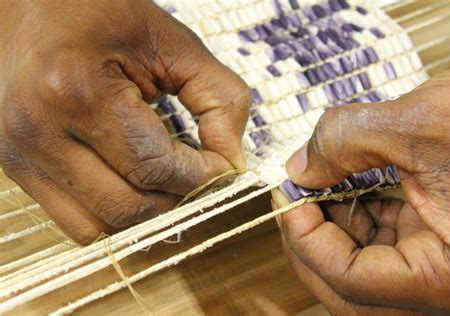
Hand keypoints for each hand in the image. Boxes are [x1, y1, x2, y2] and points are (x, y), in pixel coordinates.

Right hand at [0, 0, 249, 243]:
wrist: (24, 4)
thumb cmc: (98, 13)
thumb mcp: (170, 41)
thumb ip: (219, 98)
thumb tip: (233, 162)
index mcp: (78, 91)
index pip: (155, 168)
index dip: (203, 177)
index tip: (223, 166)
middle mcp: (38, 132)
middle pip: (129, 207)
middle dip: (177, 197)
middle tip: (197, 172)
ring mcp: (19, 154)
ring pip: (101, 226)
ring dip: (145, 211)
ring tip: (162, 175)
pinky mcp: (14, 166)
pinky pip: (74, 221)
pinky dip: (112, 211)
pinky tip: (128, 178)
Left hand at [272, 66, 449, 313]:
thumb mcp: (426, 121)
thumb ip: (347, 139)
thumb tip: (300, 166)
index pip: (349, 281)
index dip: (304, 238)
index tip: (288, 197)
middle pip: (352, 289)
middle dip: (315, 239)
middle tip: (299, 195)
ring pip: (369, 271)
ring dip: (338, 227)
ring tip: (328, 181)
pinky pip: (392, 250)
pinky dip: (365, 219)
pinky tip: (358, 184)